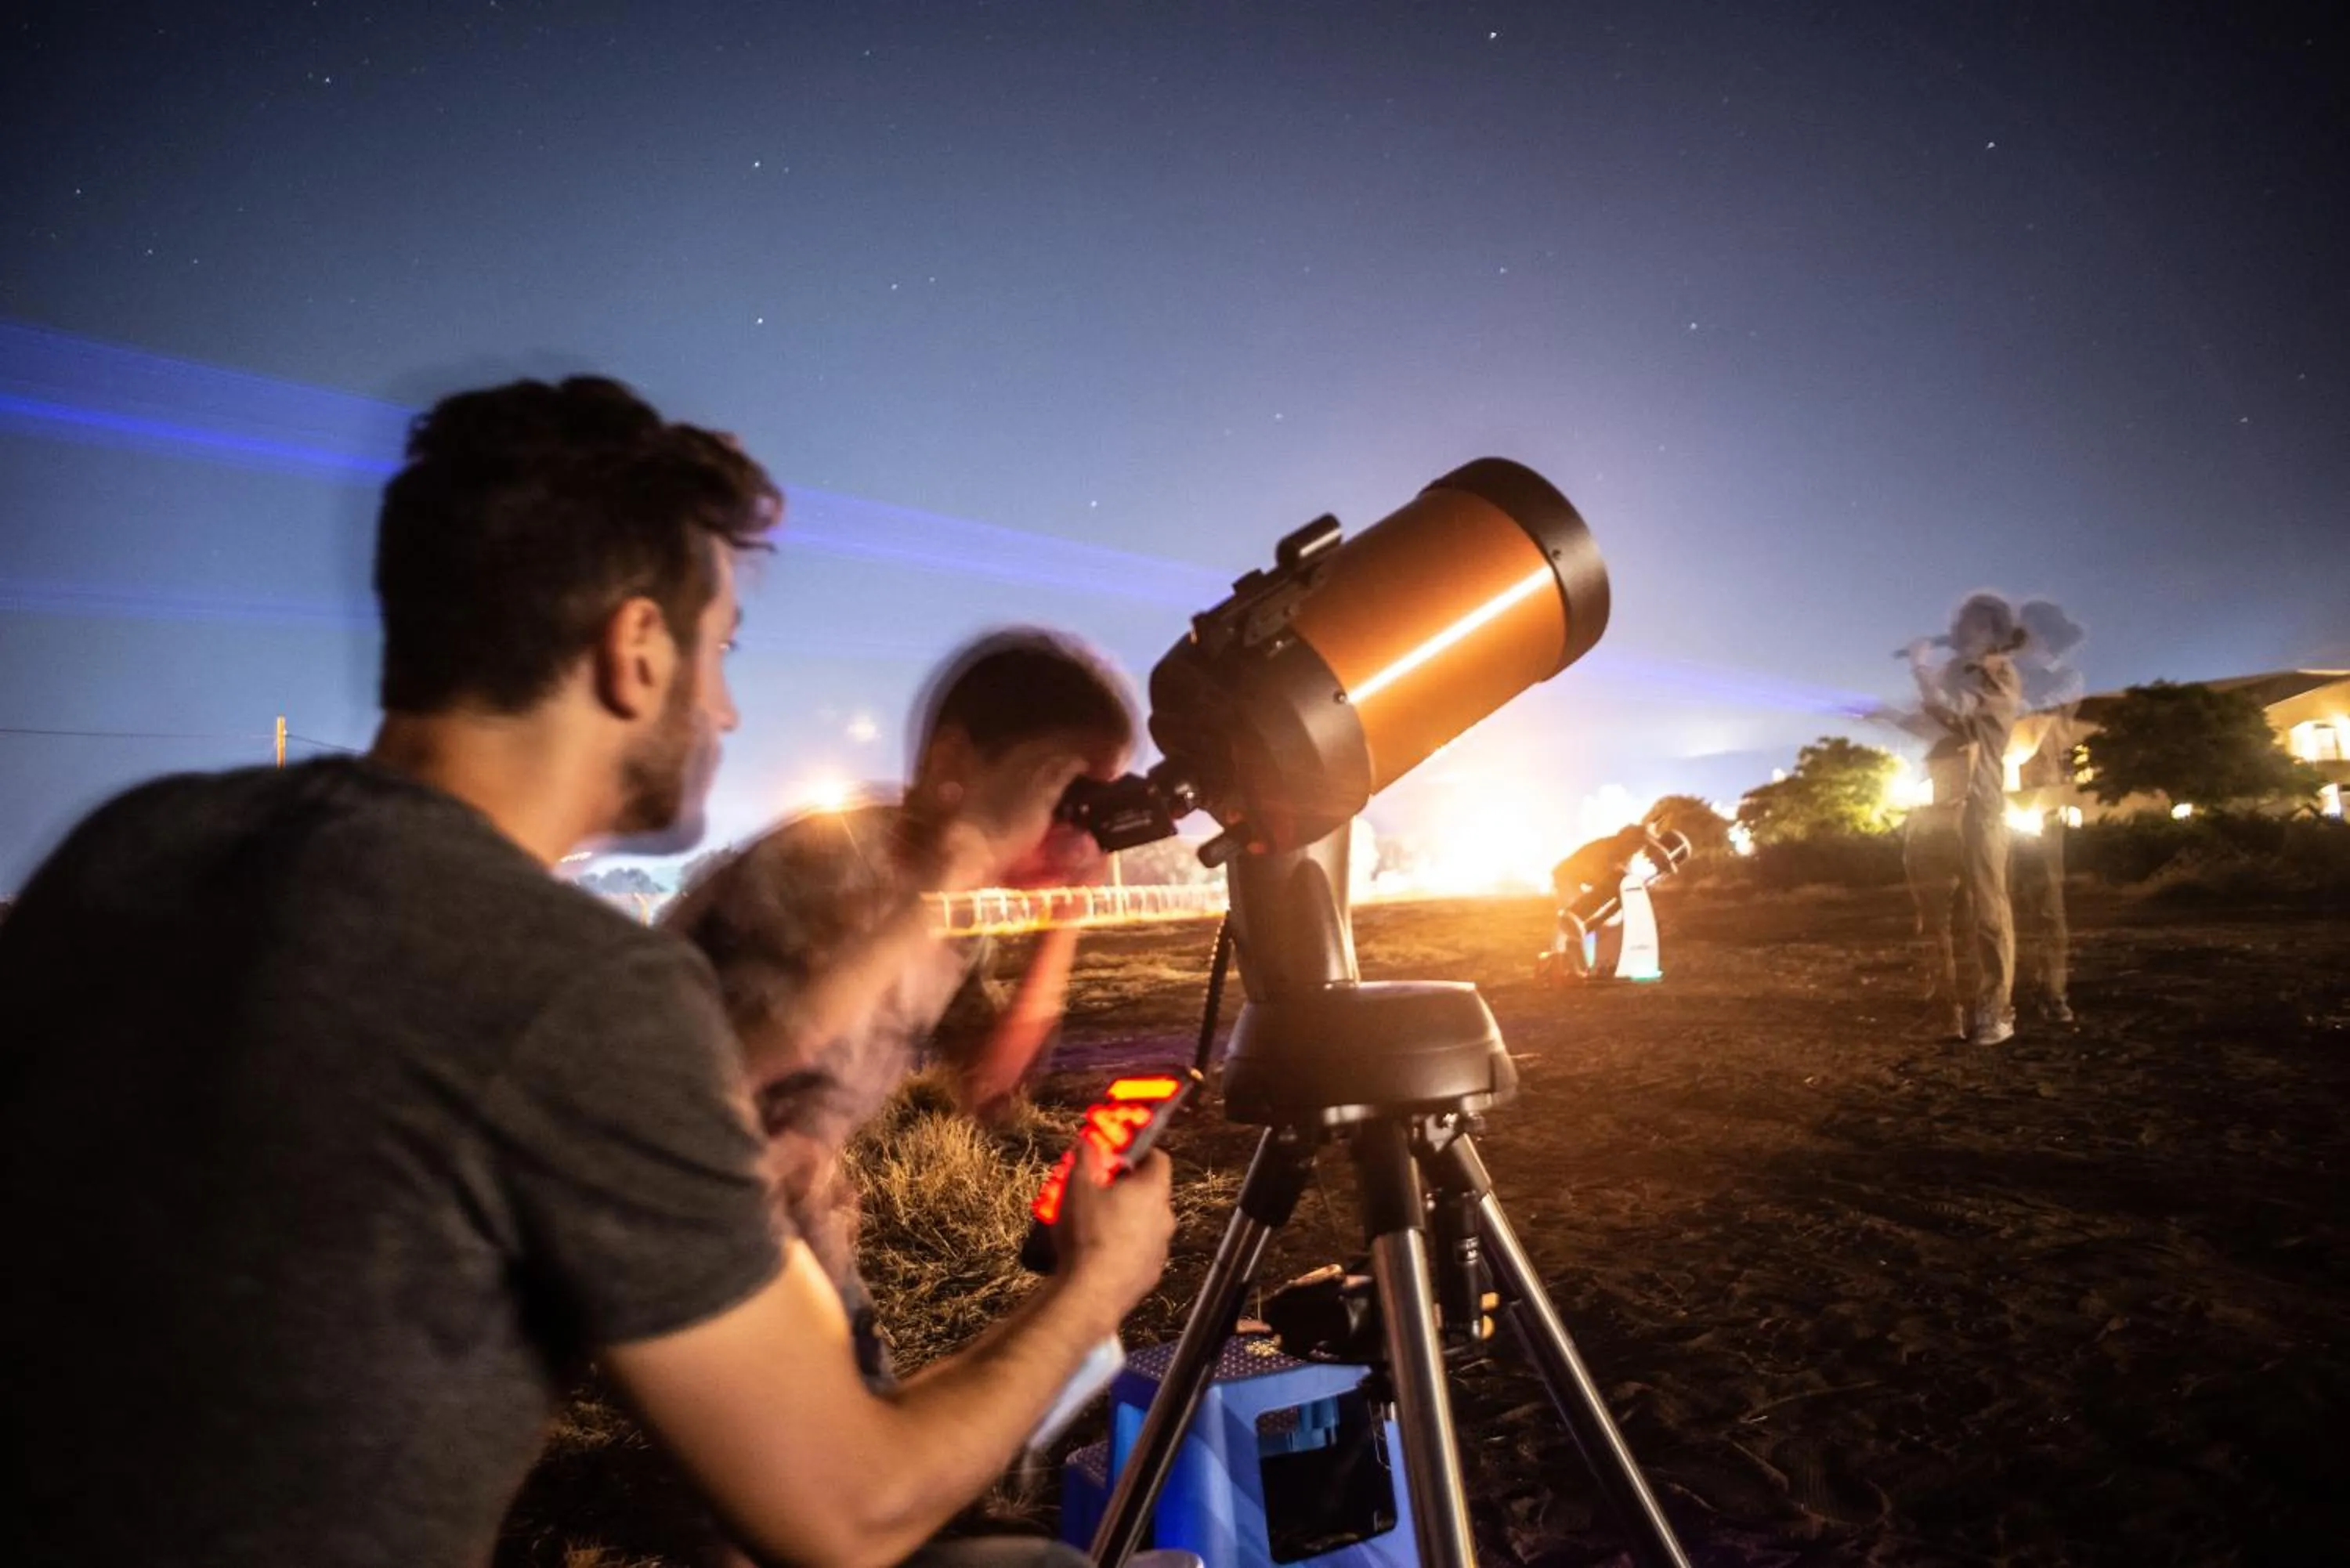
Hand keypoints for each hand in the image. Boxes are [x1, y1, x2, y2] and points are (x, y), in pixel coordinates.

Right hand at [1051, 1139, 1174, 1325]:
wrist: (1091, 1291)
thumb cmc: (1087, 1231)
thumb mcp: (1077, 1186)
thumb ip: (1086, 1157)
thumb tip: (1089, 1140)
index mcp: (1152, 1190)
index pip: (1159, 1159)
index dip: (1139, 1155)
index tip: (1117, 1160)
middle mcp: (1165, 1216)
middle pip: (1152, 1192)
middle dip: (1129, 1189)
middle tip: (1100, 1192)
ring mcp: (1161, 1247)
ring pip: (1148, 1223)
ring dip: (1129, 1219)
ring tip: (1097, 1226)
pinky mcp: (1152, 1273)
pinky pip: (1142, 1251)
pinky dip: (1127, 1247)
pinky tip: (1101, 1253)